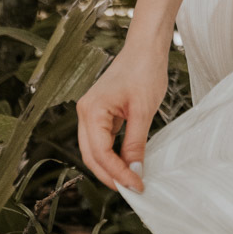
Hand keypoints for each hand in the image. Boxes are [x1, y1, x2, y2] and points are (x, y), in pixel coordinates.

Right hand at [76, 44, 167, 193]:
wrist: (147, 45)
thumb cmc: (145, 70)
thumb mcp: (143, 111)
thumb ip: (135, 143)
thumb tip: (134, 172)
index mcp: (91, 111)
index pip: (99, 154)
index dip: (117, 174)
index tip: (136, 186)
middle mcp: (85, 112)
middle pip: (91, 156)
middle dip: (110, 175)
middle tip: (133, 188)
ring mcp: (91, 112)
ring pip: (95, 150)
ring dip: (110, 166)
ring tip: (131, 179)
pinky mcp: (101, 111)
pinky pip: (103, 139)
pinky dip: (113, 153)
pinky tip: (127, 161)